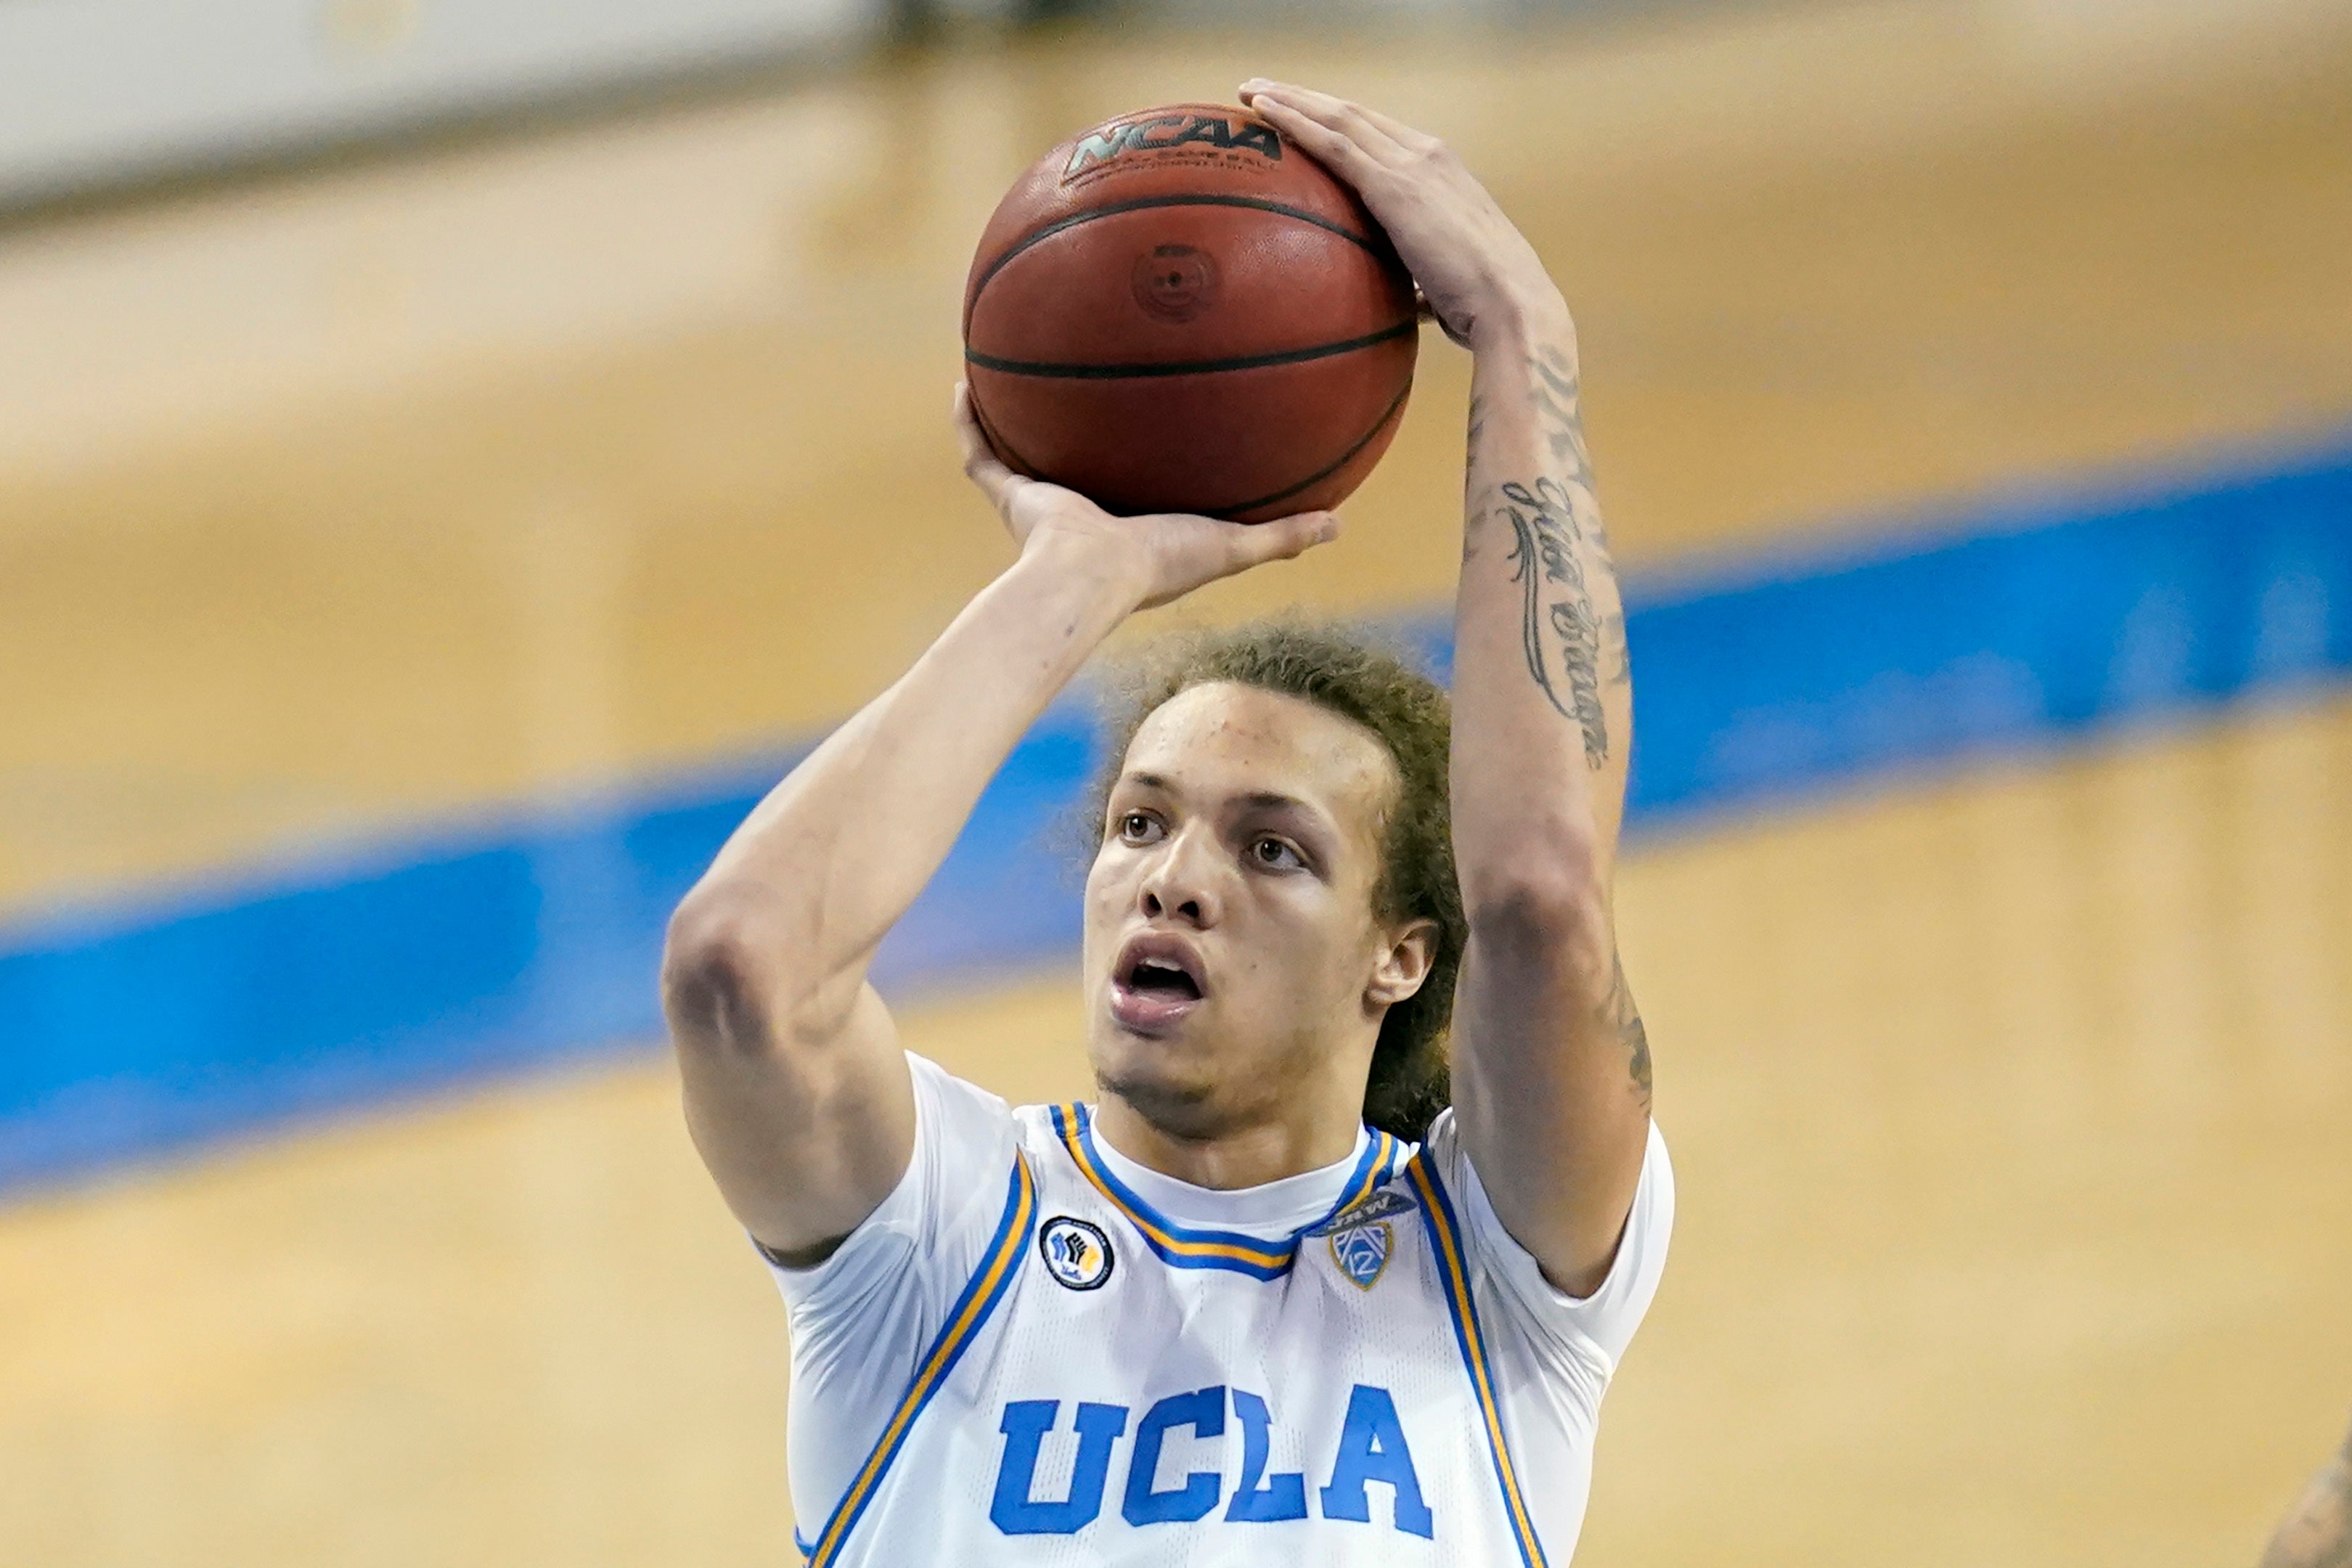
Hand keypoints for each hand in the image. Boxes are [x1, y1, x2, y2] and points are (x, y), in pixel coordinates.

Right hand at [954, 384, 1337, 610]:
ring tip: (1010, 371)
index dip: (1140, 468)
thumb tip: (1340, 526)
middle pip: (1072, 466)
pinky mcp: (1008, 492)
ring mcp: (1037, 502)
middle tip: (1083, 394)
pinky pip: (980, 449)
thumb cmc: (1159, 565)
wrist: (1089, 576)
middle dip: (1072, 436)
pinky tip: (967, 379)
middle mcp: (1078, 512)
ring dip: (1011, 418)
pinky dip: (969, 418)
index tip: (1150, 435)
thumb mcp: (1233, 544)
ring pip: (1017, 453)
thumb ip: (1282, 536)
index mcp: (1127, 527)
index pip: (1134, 491)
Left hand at [1238, 80, 1564, 351]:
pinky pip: (1334, 143)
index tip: (1300, 117)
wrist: (1512, 307)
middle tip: (1260, 90)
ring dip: (1291, 100)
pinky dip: (1295, 122)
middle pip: (1354, 115)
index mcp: (1442, 172)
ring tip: (1250, 91)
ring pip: (1338, 117)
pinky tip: (1263, 111)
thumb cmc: (1483, 307)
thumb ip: (1420, 279)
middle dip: (1306, 99)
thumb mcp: (1445, 282)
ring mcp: (1411, 165)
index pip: (1379, 134)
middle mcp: (1427, 155)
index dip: (1337, 121)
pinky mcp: (1394, 185)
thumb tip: (1406, 304)